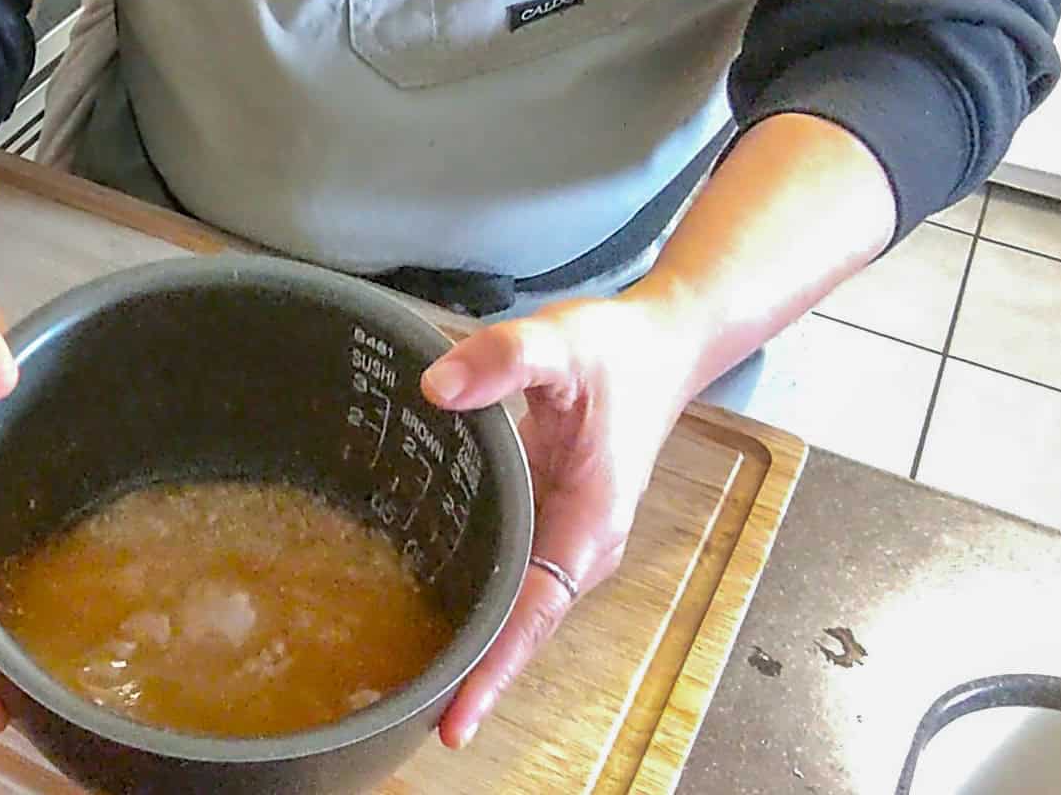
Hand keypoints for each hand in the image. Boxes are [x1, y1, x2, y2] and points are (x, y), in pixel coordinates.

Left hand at [420, 295, 696, 748]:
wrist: (661, 343)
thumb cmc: (616, 351)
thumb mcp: (560, 343)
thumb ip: (503, 360)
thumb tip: (436, 389)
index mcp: (591, 523)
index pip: (536, 613)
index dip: (495, 667)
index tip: (455, 718)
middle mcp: (579, 545)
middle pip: (518, 626)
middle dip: (469, 671)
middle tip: (400, 709)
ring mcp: (563, 536)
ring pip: (510, 604)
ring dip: (467, 640)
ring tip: (402, 680)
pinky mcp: (546, 519)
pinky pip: (504, 570)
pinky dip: (469, 594)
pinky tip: (421, 608)